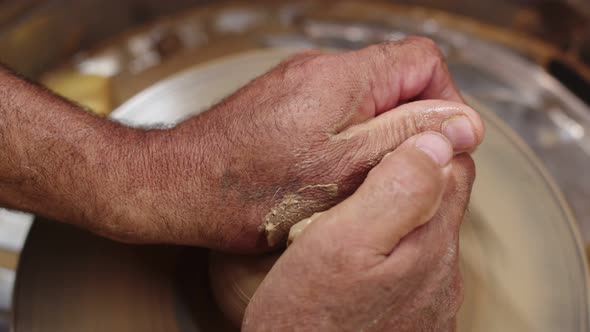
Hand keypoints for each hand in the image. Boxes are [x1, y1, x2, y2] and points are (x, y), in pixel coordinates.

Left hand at [109, 36, 482, 250]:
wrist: (178, 187)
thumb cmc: (248, 188)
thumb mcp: (344, 170)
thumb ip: (406, 138)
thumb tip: (462, 123)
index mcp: (342, 78)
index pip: (423, 61)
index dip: (444, 101)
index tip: (439, 143)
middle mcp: (319, 70)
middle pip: (395, 80)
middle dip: (409, 125)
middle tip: (396, 169)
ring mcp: (298, 85)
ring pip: (365, 100)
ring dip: (375, 136)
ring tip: (357, 176)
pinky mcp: (282, 103)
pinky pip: (332, 112)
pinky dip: (344, 139)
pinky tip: (326, 172)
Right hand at [243, 131, 473, 330]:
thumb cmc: (308, 319)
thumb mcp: (342, 242)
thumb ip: (395, 190)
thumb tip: (437, 140)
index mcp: (430, 242)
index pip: (453, 166)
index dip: (425, 139)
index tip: (389, 133)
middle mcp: (441, 271)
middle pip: (442, 198)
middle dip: (411, 174)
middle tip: (364, 168)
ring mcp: (429, 297)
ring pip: (425, 231)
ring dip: (399, 212)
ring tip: (356, 208)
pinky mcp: (411, 315)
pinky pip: (411, 263)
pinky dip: (391, 247)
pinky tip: (358, 254)